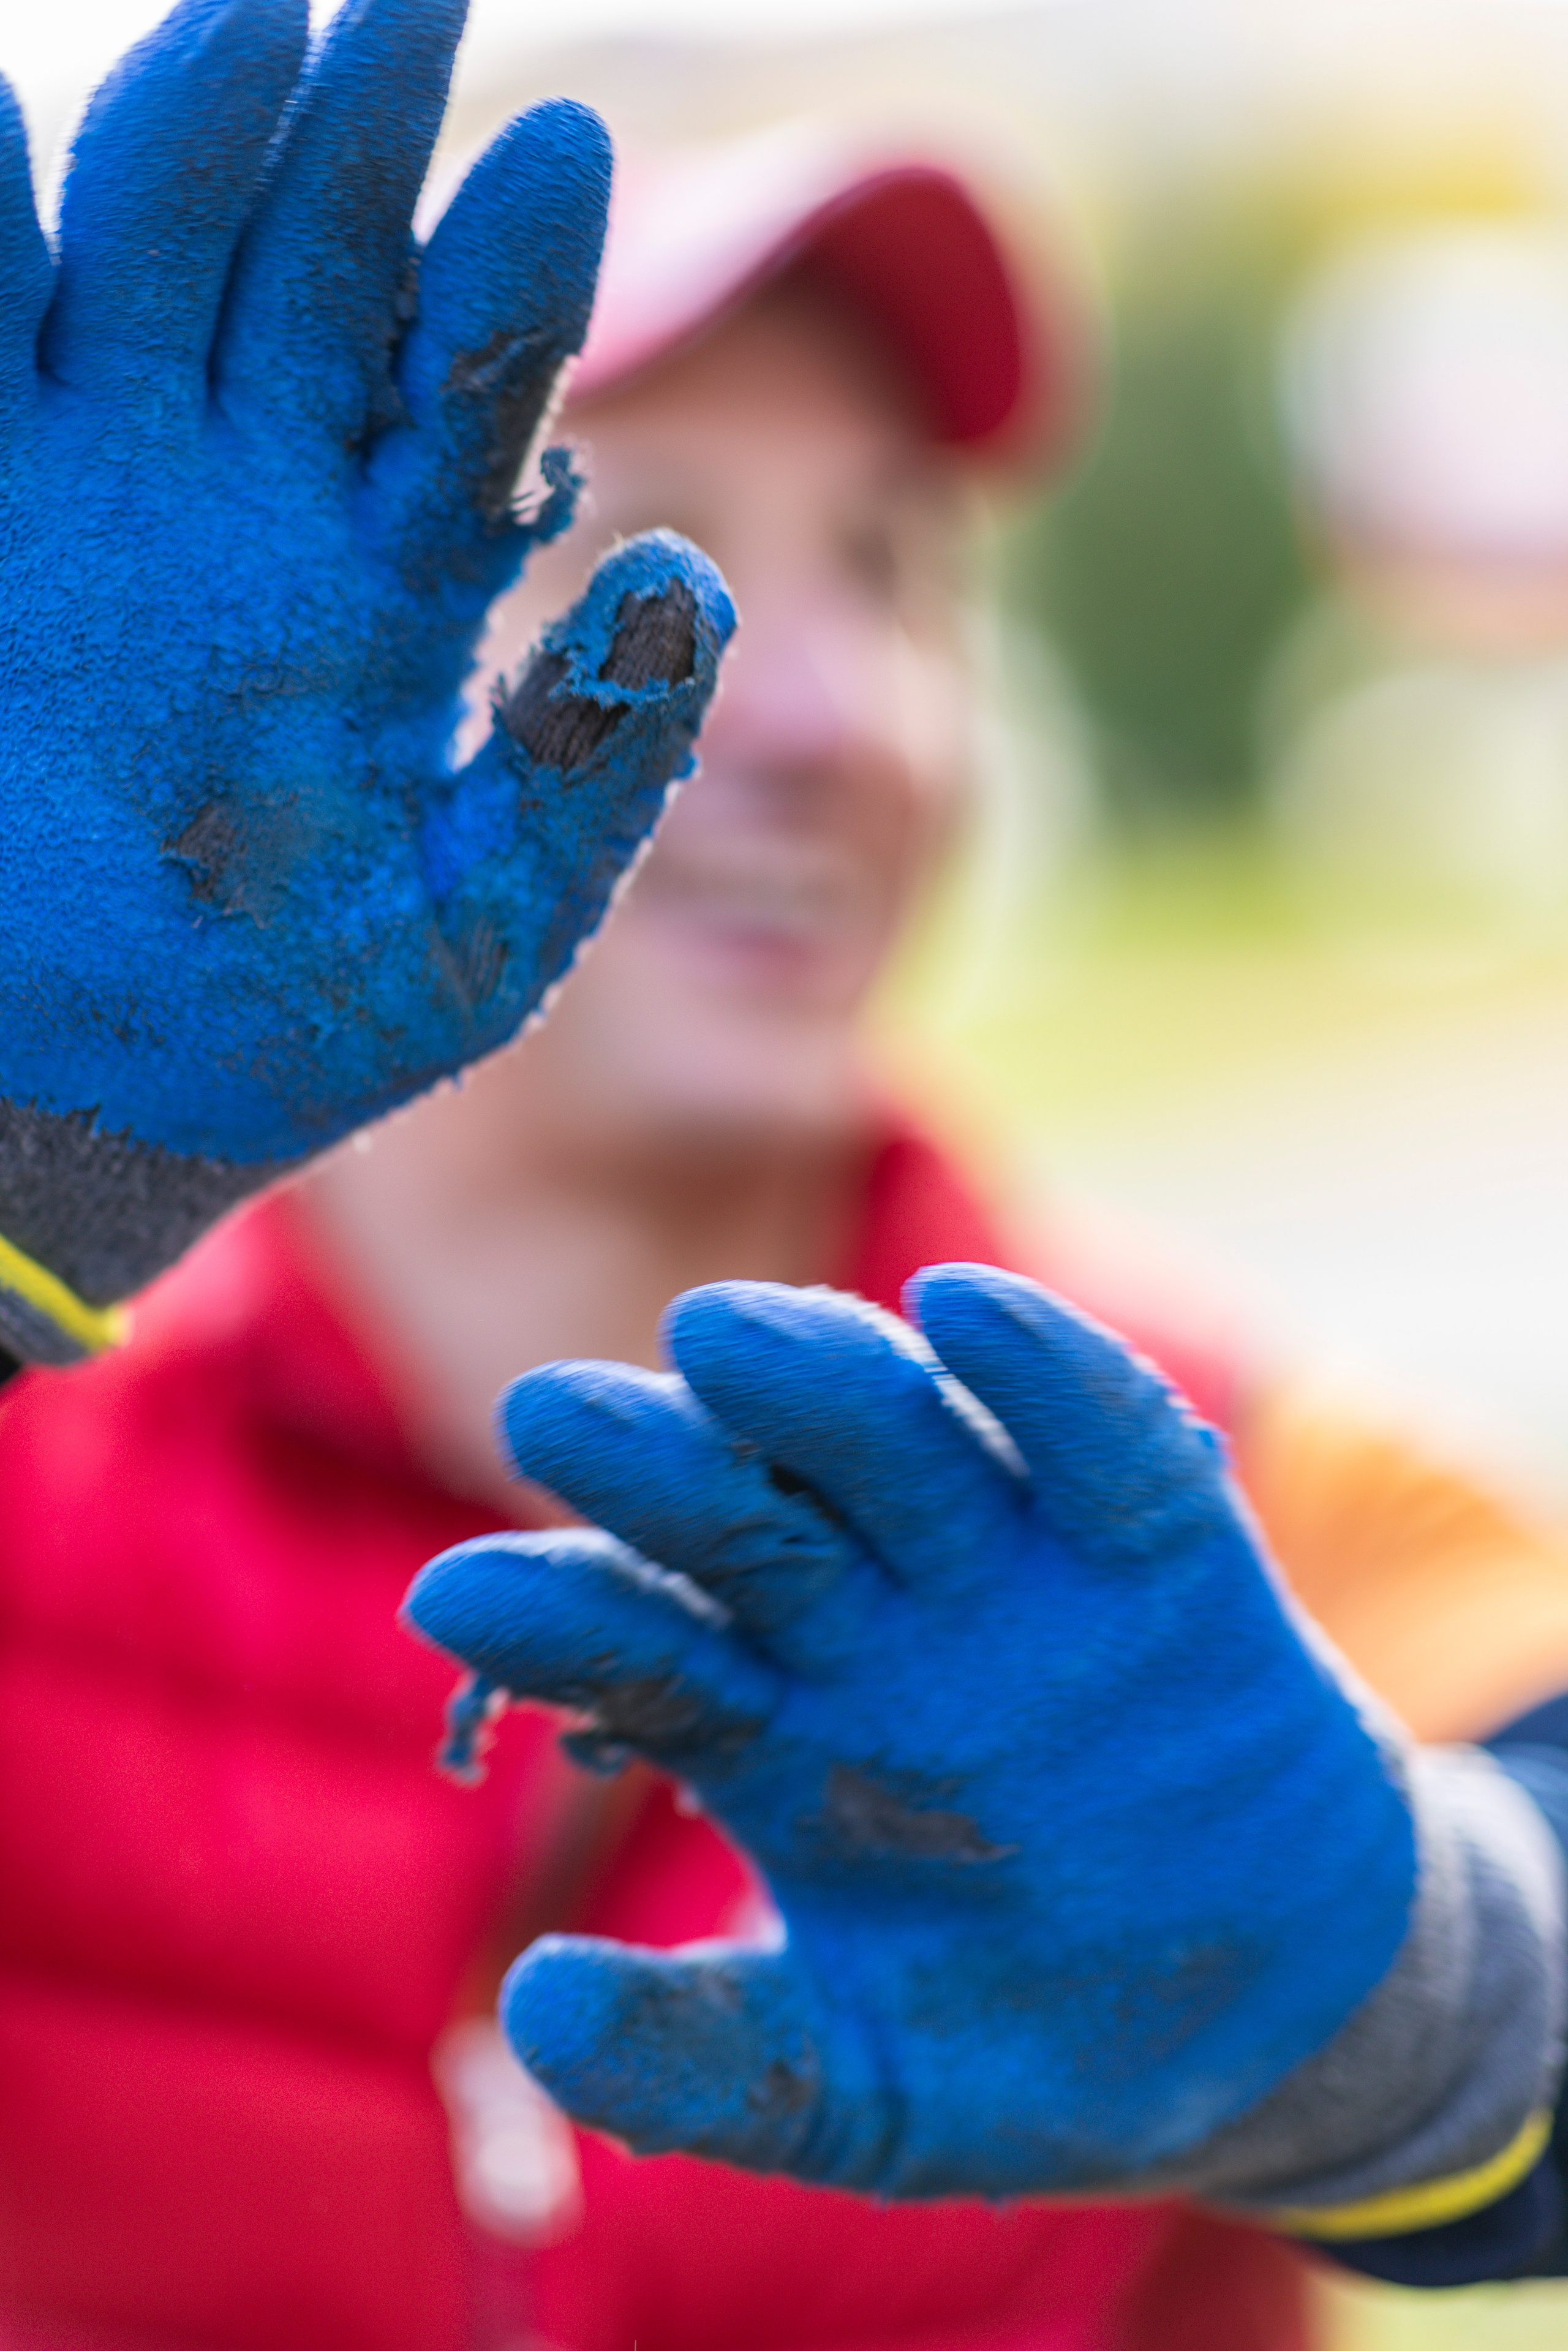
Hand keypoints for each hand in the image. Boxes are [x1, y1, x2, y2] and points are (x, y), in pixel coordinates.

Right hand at [0, 0, 731, 1352]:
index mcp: (387, 581)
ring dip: (201, 142)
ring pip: (154, 264)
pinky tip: (4, 114)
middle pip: (318, 271)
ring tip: (265, 26)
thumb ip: (595, 769)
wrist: (90, 1104)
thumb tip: (690, 580)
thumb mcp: (485, 928)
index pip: (465, 379)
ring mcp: (103, 492)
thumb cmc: (292, 1037)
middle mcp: (252, 505)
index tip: (562, 158)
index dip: (510, 272)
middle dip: (361, 139)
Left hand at [406, 1268, 1417, 2197]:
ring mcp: (1010, 1571)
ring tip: (718, 1338)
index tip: (454, 1595)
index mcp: (767, 1728)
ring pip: (893, 1441)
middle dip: (654, 1463)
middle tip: (549, 1413)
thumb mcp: (856, 2090)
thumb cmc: (1033, 2042)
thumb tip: (531, 2016)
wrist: (1276, 2024)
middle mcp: (868, 1622)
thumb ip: (701, 2064)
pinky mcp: (1157, 1545)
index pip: (638, 1641)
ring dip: (810, 1380)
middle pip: (744, 1515)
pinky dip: (1041, 1368)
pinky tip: (963, 1305)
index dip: (550, 1615)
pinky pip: (1095, 1436)